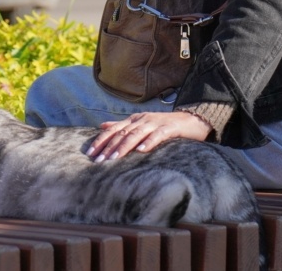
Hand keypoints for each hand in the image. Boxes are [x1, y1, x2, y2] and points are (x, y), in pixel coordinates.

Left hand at [86, 111, 210, 162]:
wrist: (192, 120)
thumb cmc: (164, 125)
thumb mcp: (141, 124)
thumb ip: (122, 125)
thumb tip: (102, 125)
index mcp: (135, 119)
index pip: (113, 130)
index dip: (101, 141)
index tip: (90, 154)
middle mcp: (143, 120)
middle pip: (122, 133)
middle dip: (109, 147)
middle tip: (99, 161)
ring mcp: (156, 123)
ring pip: (136, 134)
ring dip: (124, 147)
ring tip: (114, 159)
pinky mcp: (170, 128)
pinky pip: (158, 135)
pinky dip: (149, 142)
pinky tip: (142, 151)